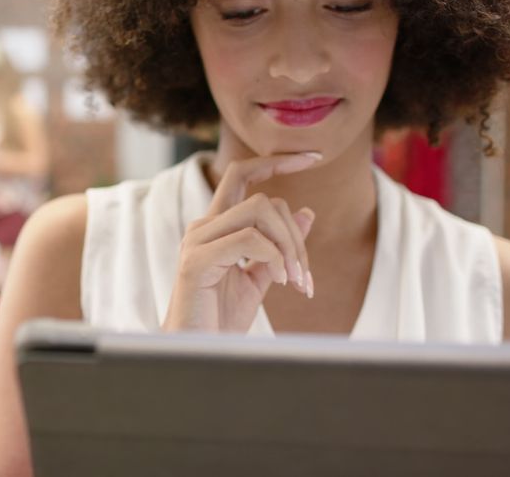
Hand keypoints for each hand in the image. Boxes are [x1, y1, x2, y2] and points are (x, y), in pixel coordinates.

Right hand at [162, 153, 319, 332]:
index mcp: (216, 227)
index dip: (276, 161)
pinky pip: (250, 240)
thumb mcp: (260, 278)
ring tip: (296, 282)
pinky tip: (281, 283)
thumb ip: (279, 246)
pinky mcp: (197, 260)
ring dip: (289, 246)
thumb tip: (307, 212)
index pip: (242, 175)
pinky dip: (275, 259)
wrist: (196, 352)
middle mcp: (203, 227)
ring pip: (259, 211)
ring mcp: (197, 240)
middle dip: (295, 235)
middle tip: (306, 276)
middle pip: (263, 199)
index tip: (313, 157)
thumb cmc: (220, 320)